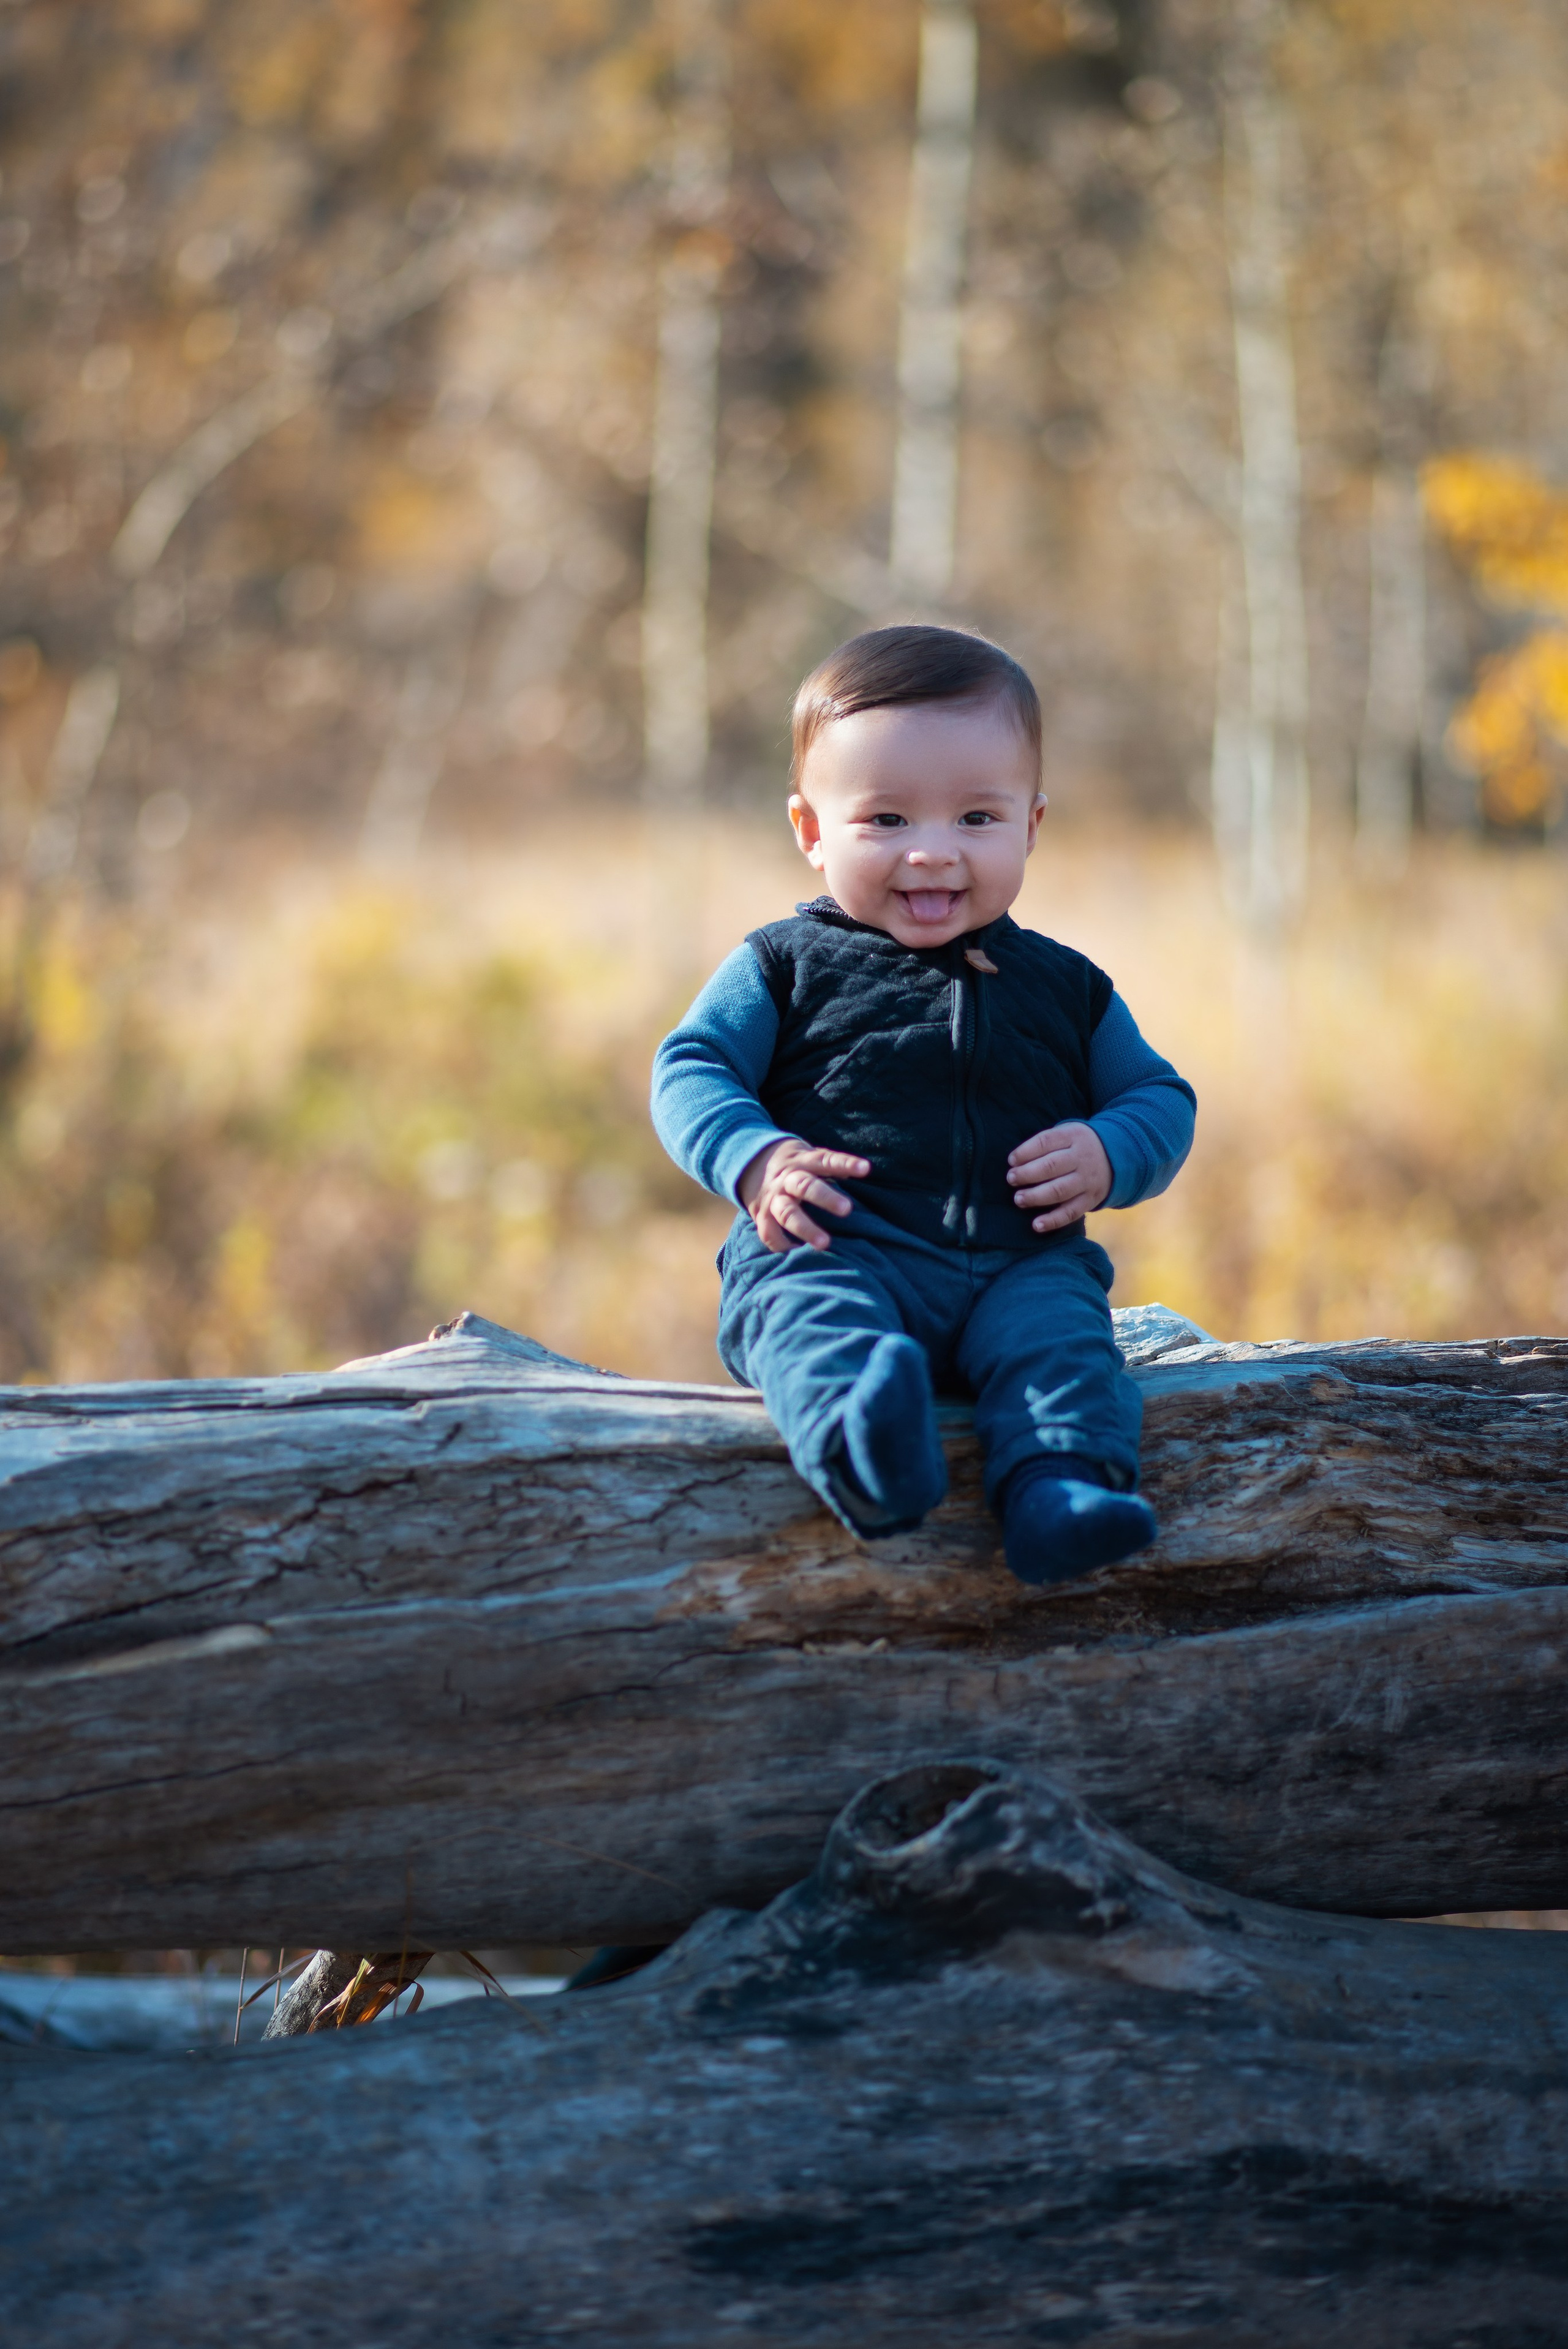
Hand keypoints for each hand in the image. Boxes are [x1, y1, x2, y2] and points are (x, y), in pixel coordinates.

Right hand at [738, 1138, 869, 1253]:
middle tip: (847, 1209)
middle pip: (805, 1186)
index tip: (865, 1169)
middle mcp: (786, 1179)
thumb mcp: (807, 1154)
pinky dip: (782, 1245)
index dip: (845, 1164)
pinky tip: (799, 1252)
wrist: (750, 1162)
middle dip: (825, 1198)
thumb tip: (861, 1170)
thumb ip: (828, 1163)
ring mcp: (773, 1198)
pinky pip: (769, 1233)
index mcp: (801, 1161)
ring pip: (787, 1213)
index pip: (825, 1160)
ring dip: (805, 1229)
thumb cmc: (792, 1162)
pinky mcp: (761, 1215)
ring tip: (825, 1244)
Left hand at [1006, 1121, 1111, 1231]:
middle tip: (1011, 1179)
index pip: (1047, 1141)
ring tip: (1018, 1199)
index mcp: (1073, 1136)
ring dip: (1036, 1196)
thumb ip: (1045, 1144)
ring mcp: (1087, 1180)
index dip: (1026, 1151)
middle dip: (1027, 1174)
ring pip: (1060, 1190)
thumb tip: (1014, 1163)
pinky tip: (1036, 1225)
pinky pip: (1071, 1212)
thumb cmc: (1076, 1146)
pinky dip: (1053, 1220)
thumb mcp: (1067, 1134)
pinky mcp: (1091, 1199)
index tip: (1011, 1160)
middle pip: (1052, 1166)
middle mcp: (1082, 1158)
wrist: (1115, 1158)